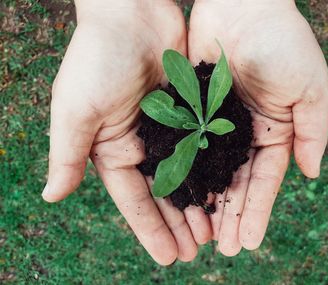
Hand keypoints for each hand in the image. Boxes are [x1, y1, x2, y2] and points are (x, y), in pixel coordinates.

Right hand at [42, 0, 198, 264]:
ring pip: (187, 177)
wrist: (132, 14)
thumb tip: (52, 197)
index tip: (167, 257)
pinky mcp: (190, 114)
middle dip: (178, 224)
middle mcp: (141, 145)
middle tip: (196, 252)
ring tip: (214, 232)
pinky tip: (227, 191)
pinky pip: (204, 148)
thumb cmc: (97, 60)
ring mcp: (168, 130)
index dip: (150, 230)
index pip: (134, 200)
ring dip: (199, 204)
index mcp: (113, 150)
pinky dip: (214, 171)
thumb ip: (68, 155)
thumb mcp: (75, 110)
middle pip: (163, 195)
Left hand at [189, 0, 327, 254]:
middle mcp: (244, 132)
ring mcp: (216, 122)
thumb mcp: (311, 89)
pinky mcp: (192, 109)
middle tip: (222, 249)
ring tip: (200, 234)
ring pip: (209, 171)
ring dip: (205, 202)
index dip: (256, 211)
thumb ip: (312, 132)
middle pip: (235, 182)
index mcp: (274, 131)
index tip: (247, 241)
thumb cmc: (283, 42)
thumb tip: (312, 173)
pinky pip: (186, 145)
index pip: (264, 180)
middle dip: (230, 215)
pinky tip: (177, 196)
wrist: (243, 6)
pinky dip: (183, 171)